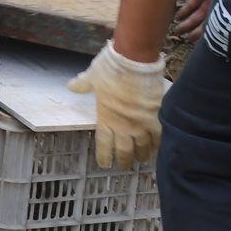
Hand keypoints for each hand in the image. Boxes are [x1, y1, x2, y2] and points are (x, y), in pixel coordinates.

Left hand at [68, 40, 167, 168]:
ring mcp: (142, 124)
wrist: (134, 62)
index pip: (103, 143)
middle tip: (123, 167)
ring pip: (143, 147)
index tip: (105, 165)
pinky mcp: (157, 118)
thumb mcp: (92, 77)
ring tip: (141, 160)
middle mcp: (124, 126)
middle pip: (124, 150)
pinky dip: (158, 144)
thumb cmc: (110, 69)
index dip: (104, 155)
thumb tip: (71, 86)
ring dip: (142, 155)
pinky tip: (158, 149)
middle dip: (123, 160)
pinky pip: (159, 137)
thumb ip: (83, 84)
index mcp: (106, 117)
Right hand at [175, 0, 230, 38]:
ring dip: (194, 29)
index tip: (176, 18)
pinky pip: (212, 23)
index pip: (193, 3)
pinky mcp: (221, 10)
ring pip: (204, 21)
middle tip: (178, 31)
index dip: (184, 11)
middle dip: (188, 23)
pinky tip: (194, 37)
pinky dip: (203, 31)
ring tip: (186, 39)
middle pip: (198, 14)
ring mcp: (217, 3)